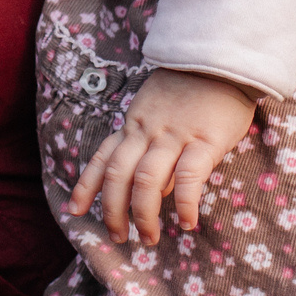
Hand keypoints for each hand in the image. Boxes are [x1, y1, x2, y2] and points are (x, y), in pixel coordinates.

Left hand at [66, 68, 258, 243]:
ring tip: (149, 238)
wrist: (222, 56)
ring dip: (143, 215)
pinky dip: (184, 203)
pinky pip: (189, 177)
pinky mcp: (205, 140)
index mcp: (134, 123)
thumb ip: (149, 140)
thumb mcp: (156, 106)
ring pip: (146, 181)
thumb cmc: (192, 85)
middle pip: (117, 176)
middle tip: (119, 237)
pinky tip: (187, 222)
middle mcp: (147, 131)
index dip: (86, 187)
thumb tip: (152, 186)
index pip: (102, 158)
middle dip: (113, 211)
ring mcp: (175, 135)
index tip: (73, 211)